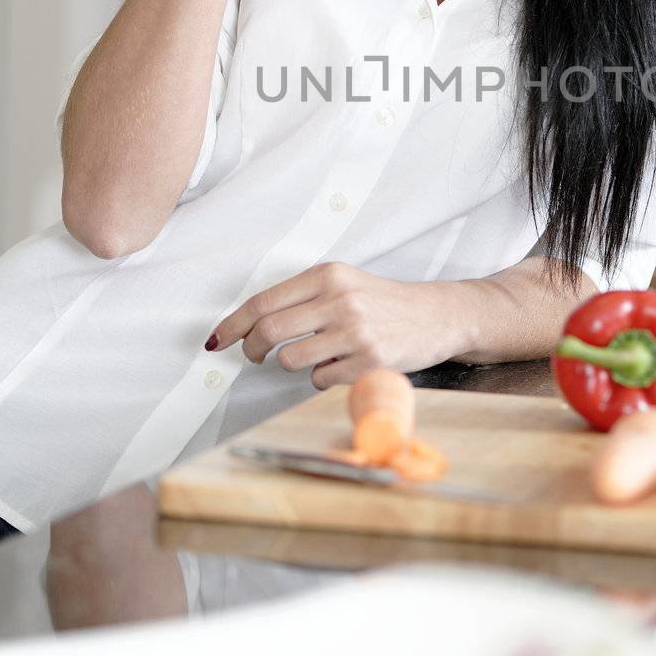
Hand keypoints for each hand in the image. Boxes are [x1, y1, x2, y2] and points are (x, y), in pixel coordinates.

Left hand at [205, 261, 476, 387]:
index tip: (217, 339)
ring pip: (292, 360)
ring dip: (293, 364)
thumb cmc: (383, 301)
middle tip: (253, 356)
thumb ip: (303, 298)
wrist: (437, 315)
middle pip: (270, 331)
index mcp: (328, 276)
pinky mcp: (369, 362)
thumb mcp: (344, 283)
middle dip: (251, 349)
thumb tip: (249, 325)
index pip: (264, 301)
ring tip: (314, 356)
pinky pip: (320, 379)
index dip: (234, 324)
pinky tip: (341, 365)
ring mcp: (355, 333)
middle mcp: (340, 300)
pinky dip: (321, 378)